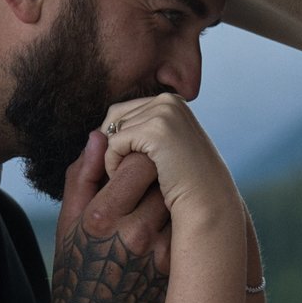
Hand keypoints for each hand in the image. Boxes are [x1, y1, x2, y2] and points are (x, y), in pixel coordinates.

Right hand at [49, 131, 170, 302]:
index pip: (140, 161)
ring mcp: (162, 253)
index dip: (137, 156)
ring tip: (157, 206)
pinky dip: (181, 224)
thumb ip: (81, 175)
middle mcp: (136, 233)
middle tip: (149, 178)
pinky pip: (189, 230)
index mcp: (103, 216)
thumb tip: (98, 135)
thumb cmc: (74, 275)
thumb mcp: (67, 225)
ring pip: (182, 202)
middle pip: (167, 178)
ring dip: (172, 196)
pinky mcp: (179, 270)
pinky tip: (166, 232)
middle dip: (158, 172)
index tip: (129, 165)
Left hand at [98, 95, 236, 227]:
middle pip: (114, 117)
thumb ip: (137, 136)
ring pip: (112, 130)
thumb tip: (94, 133)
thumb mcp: (161, 152)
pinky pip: (115, 143)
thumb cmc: (183, 184)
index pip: (124, 112)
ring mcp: (165, 112)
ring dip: (113, 156)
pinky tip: (130, 182)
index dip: (117, 140)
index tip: (126, 166)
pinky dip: (114, 164)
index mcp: (172, 101)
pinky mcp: (157, 130)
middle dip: (112, 146)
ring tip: (129, 178)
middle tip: (122, 173)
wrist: (207, 202)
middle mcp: (169, 100)